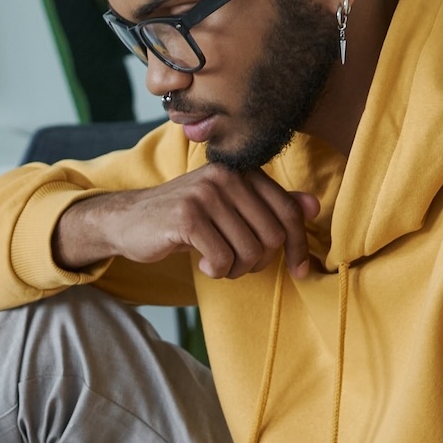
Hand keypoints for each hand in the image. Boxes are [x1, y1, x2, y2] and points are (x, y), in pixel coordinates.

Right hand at [53, 165, 320, 279]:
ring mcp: (206, 193)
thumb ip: (270, 205)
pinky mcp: (187, 216)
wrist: (128, 220)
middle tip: (235, 264)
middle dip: (259, 262)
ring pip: (249, 250)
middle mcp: (227, 176)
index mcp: (243, 171)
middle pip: (272, 236)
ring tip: (217, 264)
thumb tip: (314, 206)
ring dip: (236, 270)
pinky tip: (203, 265)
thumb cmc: (185, 218)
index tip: (300, 271)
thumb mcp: (229, 208)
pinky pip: (223, 258)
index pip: (288, 212)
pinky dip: (217, 270)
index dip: (299, 246)